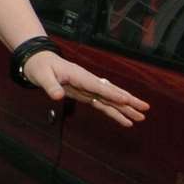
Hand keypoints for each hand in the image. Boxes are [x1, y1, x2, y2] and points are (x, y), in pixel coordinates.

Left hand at [22, 52, 149, 127]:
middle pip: (111, 92)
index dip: (112, 93)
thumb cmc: (40, 67)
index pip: (98, 86)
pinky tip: (125, 120)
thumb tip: (57, 96)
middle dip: (128, 101)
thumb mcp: (42, 76)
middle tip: (144, 109)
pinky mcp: (86, 94)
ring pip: (110, 100)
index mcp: (79, 76)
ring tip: (140, 118)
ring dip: (125, 108)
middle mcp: (88, 81)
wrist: (38, 62)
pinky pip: (102, 104)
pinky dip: (113, 112)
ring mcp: (88, 88)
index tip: (127, 100)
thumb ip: (50, 86)